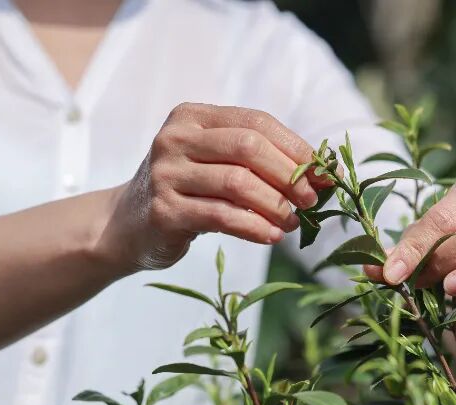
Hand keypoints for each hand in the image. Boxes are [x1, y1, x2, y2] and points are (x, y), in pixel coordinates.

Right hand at [100, 103, 327, 271]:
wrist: (128, 224)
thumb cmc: (188, 191)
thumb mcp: (217, 164)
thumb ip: (260, 161)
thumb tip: (324, 174)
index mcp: (193, 117)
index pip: (256, 122)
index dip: (297, 148)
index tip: (327, 174)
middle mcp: (175, 138)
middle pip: (248, 147)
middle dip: (289, 175)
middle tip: (311, 201)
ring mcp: (166, 174)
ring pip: (237, 183)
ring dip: (276, 205)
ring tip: (294, 223)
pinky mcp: (165, 211)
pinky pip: (222, 217)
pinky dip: (255, 227)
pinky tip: (272, 236)